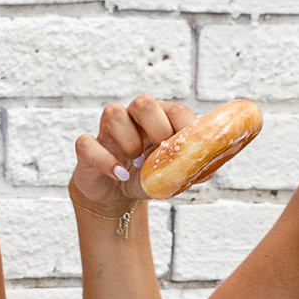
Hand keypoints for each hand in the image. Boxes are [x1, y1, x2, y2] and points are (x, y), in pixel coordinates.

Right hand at [68, 95, 195, 213]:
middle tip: (161, 150)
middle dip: (156, 126)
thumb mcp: (171, 175)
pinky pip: (87, 143)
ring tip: (137, 164)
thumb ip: (190, 168)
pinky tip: (120, 175)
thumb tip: (210, 167)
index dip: (184, 126)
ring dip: (130, 140)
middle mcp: (133, 119)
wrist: (116, 195)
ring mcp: (108, 131)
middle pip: (143, 102)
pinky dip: (105, 161)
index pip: (174, 109)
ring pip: (113, 113)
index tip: (189, 148)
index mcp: (158, 120)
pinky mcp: (88, 148)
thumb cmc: (145, 177)